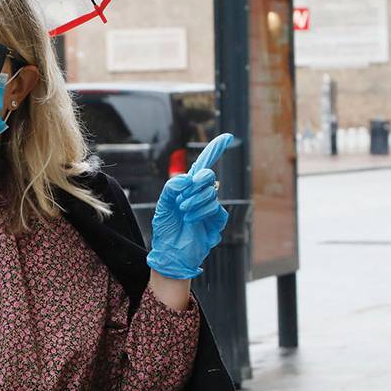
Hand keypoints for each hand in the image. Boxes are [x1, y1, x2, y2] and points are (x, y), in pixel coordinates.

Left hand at [147, 134, 232, 279]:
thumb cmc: (166, 230)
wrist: (171, 253)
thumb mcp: (163, 206)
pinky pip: (215, 208)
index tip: (226, 137)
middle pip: (207, 175)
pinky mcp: (216, 221)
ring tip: (183, 213)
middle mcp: (201, 194)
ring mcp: (210, 207)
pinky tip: (191, 220)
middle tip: (182, 199)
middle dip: (195, 183)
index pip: (203, 165)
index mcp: (188, 187)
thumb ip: (172, 188)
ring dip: (194, 201)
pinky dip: (201, 212)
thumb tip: (188, 178)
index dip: (215, 150)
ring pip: (210, 192)